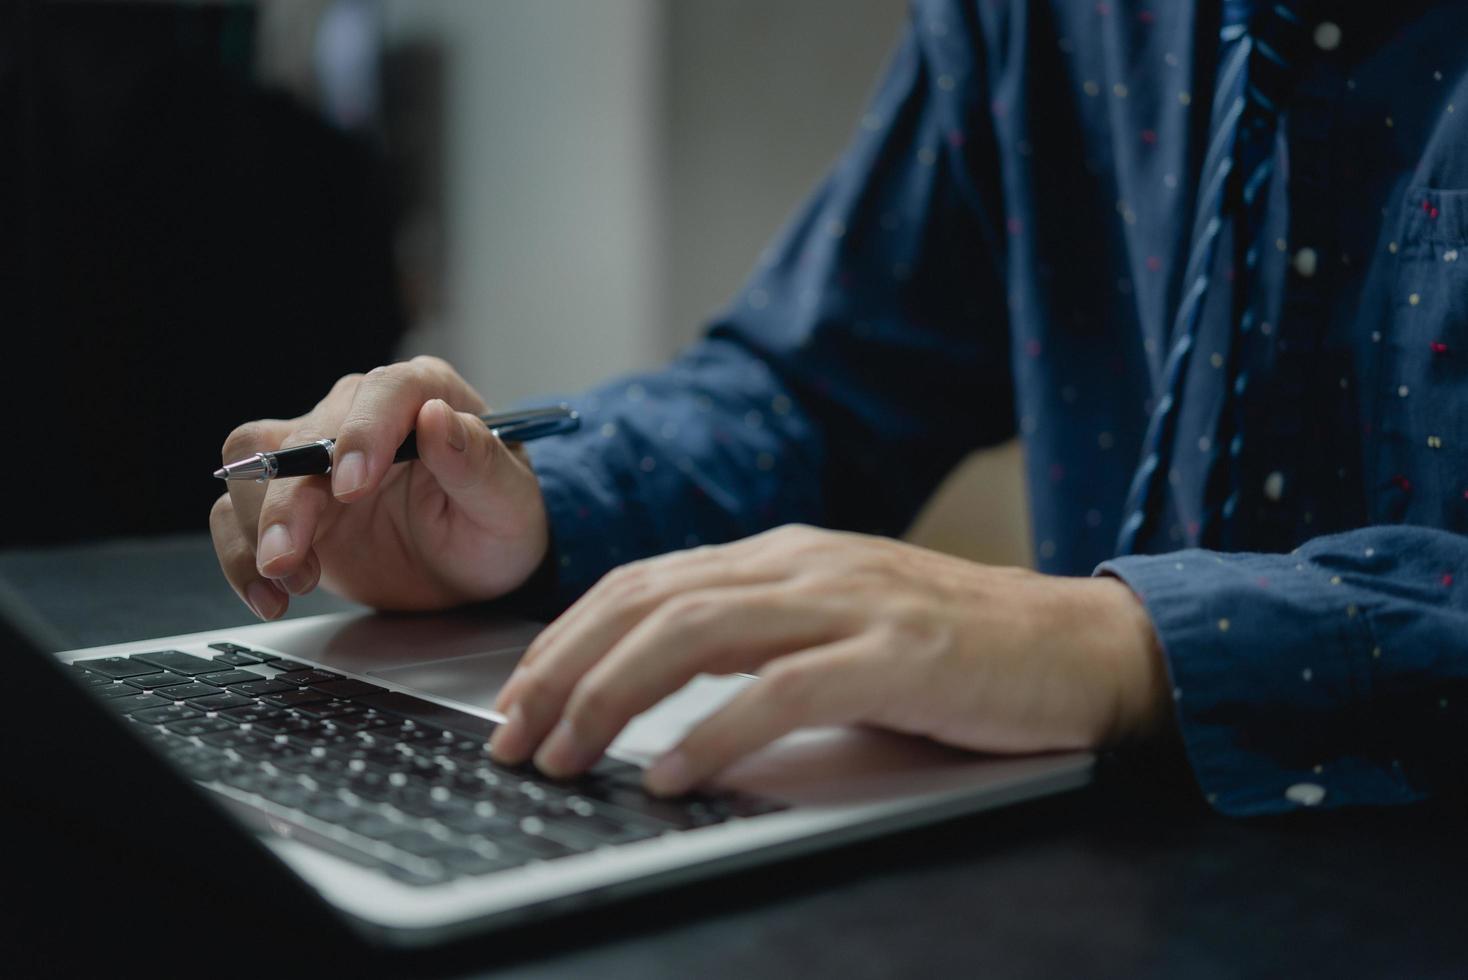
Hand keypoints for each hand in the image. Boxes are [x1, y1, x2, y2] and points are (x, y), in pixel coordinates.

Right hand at [210, 356, 549, 616]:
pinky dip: (239, 556)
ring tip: (291, 579)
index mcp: (425, 395)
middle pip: (305, 433)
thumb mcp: (507, 503)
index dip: (362, 433)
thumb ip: (478, 462)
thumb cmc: (499, 522)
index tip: (352, 486)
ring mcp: (319, 457)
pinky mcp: (292, 501)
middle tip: (290, 554)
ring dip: (258, 525)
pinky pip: (237, 514)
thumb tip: (439, 418)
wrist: (477, 565)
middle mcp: (363, 415)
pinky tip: (270, 594)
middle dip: (291, 498)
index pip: (385, 392)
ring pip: (254, 463)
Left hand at [488, 525, 1166, 794]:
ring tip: (566, 756)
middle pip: (651, 602)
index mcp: (782, 555)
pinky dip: (713, 732)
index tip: (518, 696)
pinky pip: (782, 690)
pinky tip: (670, 773)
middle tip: (514, 737)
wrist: (1079, 645)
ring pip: (698, 632)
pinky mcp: (897, 655)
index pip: (645, 581)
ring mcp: (852, 602)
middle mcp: (804, 565)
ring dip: (614, 698)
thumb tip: (654, 686)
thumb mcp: (837, 624)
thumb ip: (756, 637)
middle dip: (564, 670)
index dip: (568, 637)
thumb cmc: (954, 651)